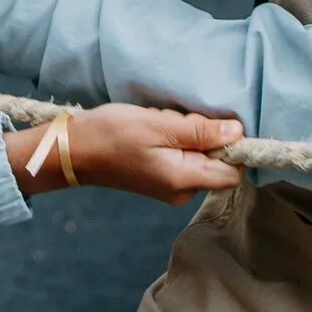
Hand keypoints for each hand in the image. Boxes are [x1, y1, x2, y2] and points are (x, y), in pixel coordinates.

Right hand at [11, 105, 245, 204]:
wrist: (73, 150)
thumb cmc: (111, 134)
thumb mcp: (158, 125)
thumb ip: (200, 130)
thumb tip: (238, 132)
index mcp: (184, 180)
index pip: (233, 172)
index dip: (234, 147)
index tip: (214, 123)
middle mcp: (182, 190)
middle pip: (216, 160)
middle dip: (201, 134)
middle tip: (171, 120)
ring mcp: (171, 186)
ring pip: (198, 155)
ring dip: (184, 134)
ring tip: (155, 124)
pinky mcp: (161, 178)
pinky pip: (182, 156)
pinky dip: (172, 140)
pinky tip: (150, 130)